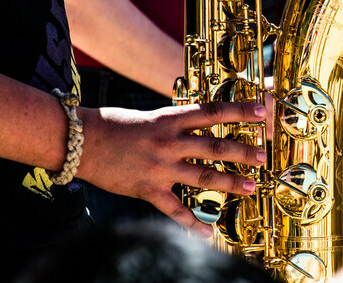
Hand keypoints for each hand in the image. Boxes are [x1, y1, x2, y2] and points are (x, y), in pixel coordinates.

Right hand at [76, 102, 266, 235]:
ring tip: (251, 186)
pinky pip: (175, 210)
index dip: (239, 110)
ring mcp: (159, 167)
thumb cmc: (115, 125)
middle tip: (263, 156)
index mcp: (170, 119)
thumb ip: (176, 123)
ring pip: (203, 177)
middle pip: (215, 146)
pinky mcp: (147, 189)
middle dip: (243, 151)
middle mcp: (169, 142)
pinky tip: (208, 233)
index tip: (261, 111)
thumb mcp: (151, 116)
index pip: (212, 112)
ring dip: (230, 182)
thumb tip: (202, 123)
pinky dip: (192, 223)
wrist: (80, 141)